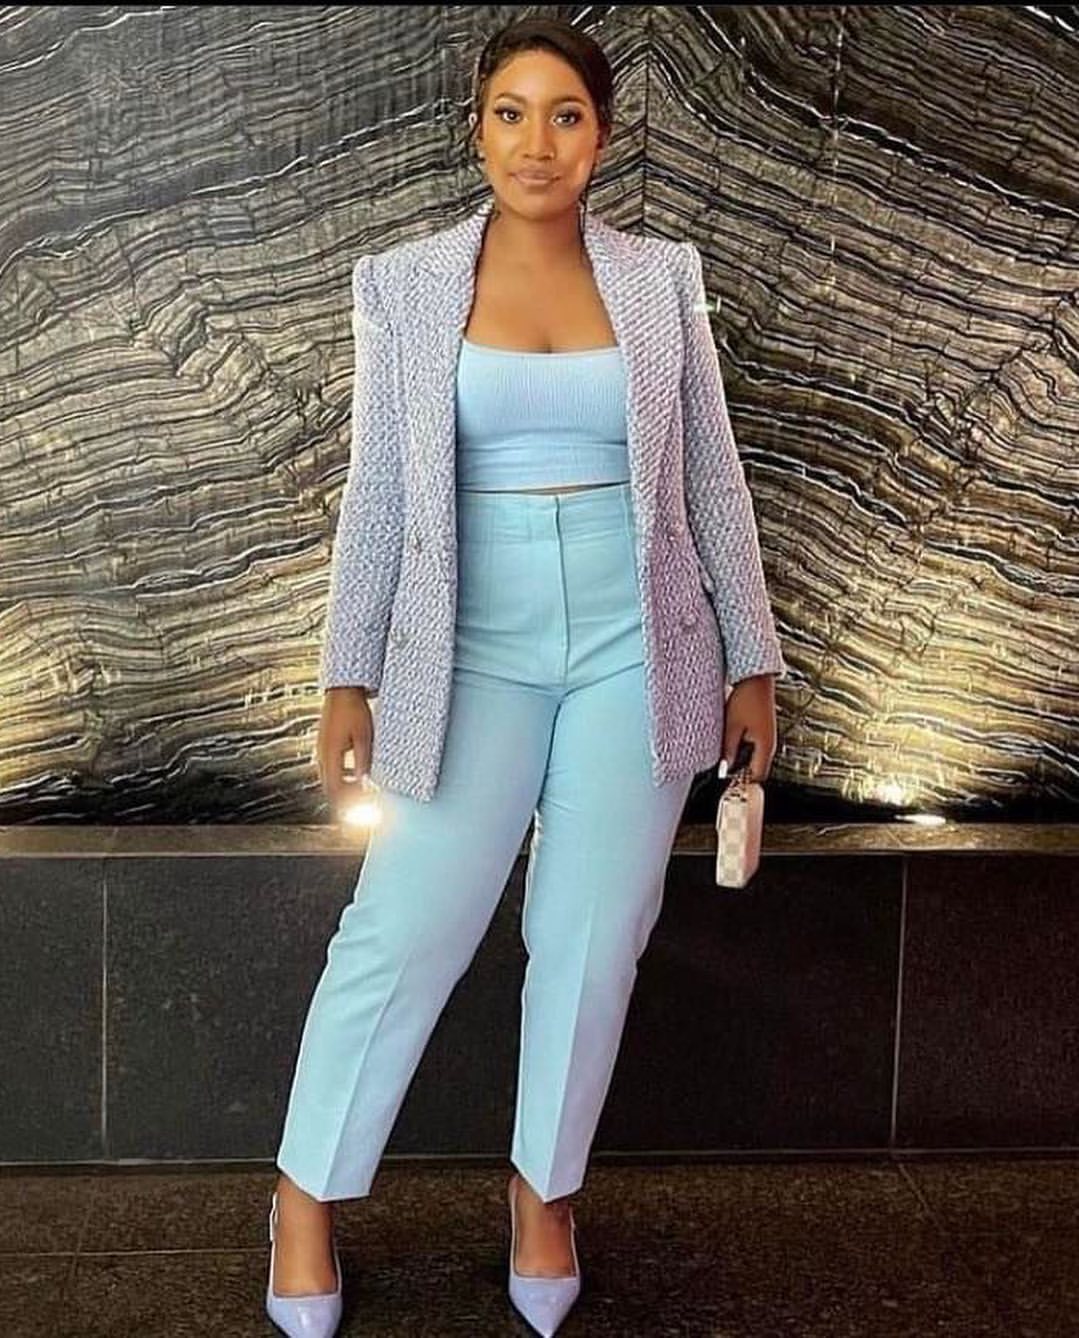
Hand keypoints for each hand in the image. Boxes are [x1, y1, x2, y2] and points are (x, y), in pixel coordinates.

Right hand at [318, 686, 373, 814]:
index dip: (348, 803)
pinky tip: (355, 775)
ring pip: (329, 779)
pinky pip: (330, 768)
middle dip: (345, 800)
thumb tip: (364, 783)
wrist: (343, 691)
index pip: (335, 790)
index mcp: (330, 755)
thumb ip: (362, 762)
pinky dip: (341, 777)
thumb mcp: (364, 737)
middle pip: (330, 788)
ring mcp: (321, 750)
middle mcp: (322, 755)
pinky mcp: (325, 745)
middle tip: (361, 808)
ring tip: (360, 793)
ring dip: (343, 789)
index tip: (362, 808)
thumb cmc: (354, 710)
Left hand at [721, 674, 777, 782]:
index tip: (730, 786)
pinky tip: (732, 748)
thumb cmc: (746, 699)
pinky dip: (745, 752)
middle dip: (743, 775)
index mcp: (765, 746)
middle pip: (758, 769)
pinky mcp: (764, 731)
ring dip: (743, 763)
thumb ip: (729, 750)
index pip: (757, 776)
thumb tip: (724, 769)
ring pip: (756, 759)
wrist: (756, 679)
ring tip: (727, 762)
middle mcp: (770, 744)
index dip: (744, 783)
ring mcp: (768, 737)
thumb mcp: (732, 727)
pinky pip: (755, 749)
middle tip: (726, 775)